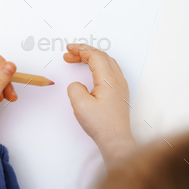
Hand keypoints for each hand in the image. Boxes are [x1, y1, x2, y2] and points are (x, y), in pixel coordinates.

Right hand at [63, 43, 136, 162]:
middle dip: (84, 52)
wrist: (116, 139)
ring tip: (76, 60)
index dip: (80, 49)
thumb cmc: (101, 125)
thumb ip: (74, 88)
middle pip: (101, 56)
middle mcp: (118, 80)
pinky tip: (89, 71)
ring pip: (106, 62)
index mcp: (109, 80)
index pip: (95, 56)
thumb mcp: (80, 105)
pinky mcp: (119, 92)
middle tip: (68, 55)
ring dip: (91, 58)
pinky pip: (109, 71)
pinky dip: (97, 66)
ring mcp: (120, 86)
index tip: (68, 49)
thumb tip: (77, 84)